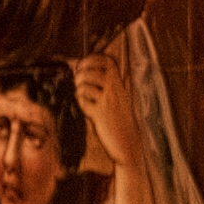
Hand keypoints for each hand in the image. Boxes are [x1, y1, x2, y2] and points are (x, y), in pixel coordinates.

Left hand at [72, 41, 146, 171]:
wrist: (129, 142)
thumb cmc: (119, 118)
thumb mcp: (114, 96)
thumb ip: (97, 79)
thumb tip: (74, 62)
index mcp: (120, 84)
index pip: (106, 60)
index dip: (90, 60)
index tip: (85, 69)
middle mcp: (116, 89)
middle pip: (91, 69)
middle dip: (80, 75)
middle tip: (81, 84)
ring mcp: (108, 101)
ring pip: (84, 84)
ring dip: (79, 91)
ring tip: (85, 98)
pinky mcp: (100, 113)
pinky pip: (83, 101)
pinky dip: (81, 105)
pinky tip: (88, 110)